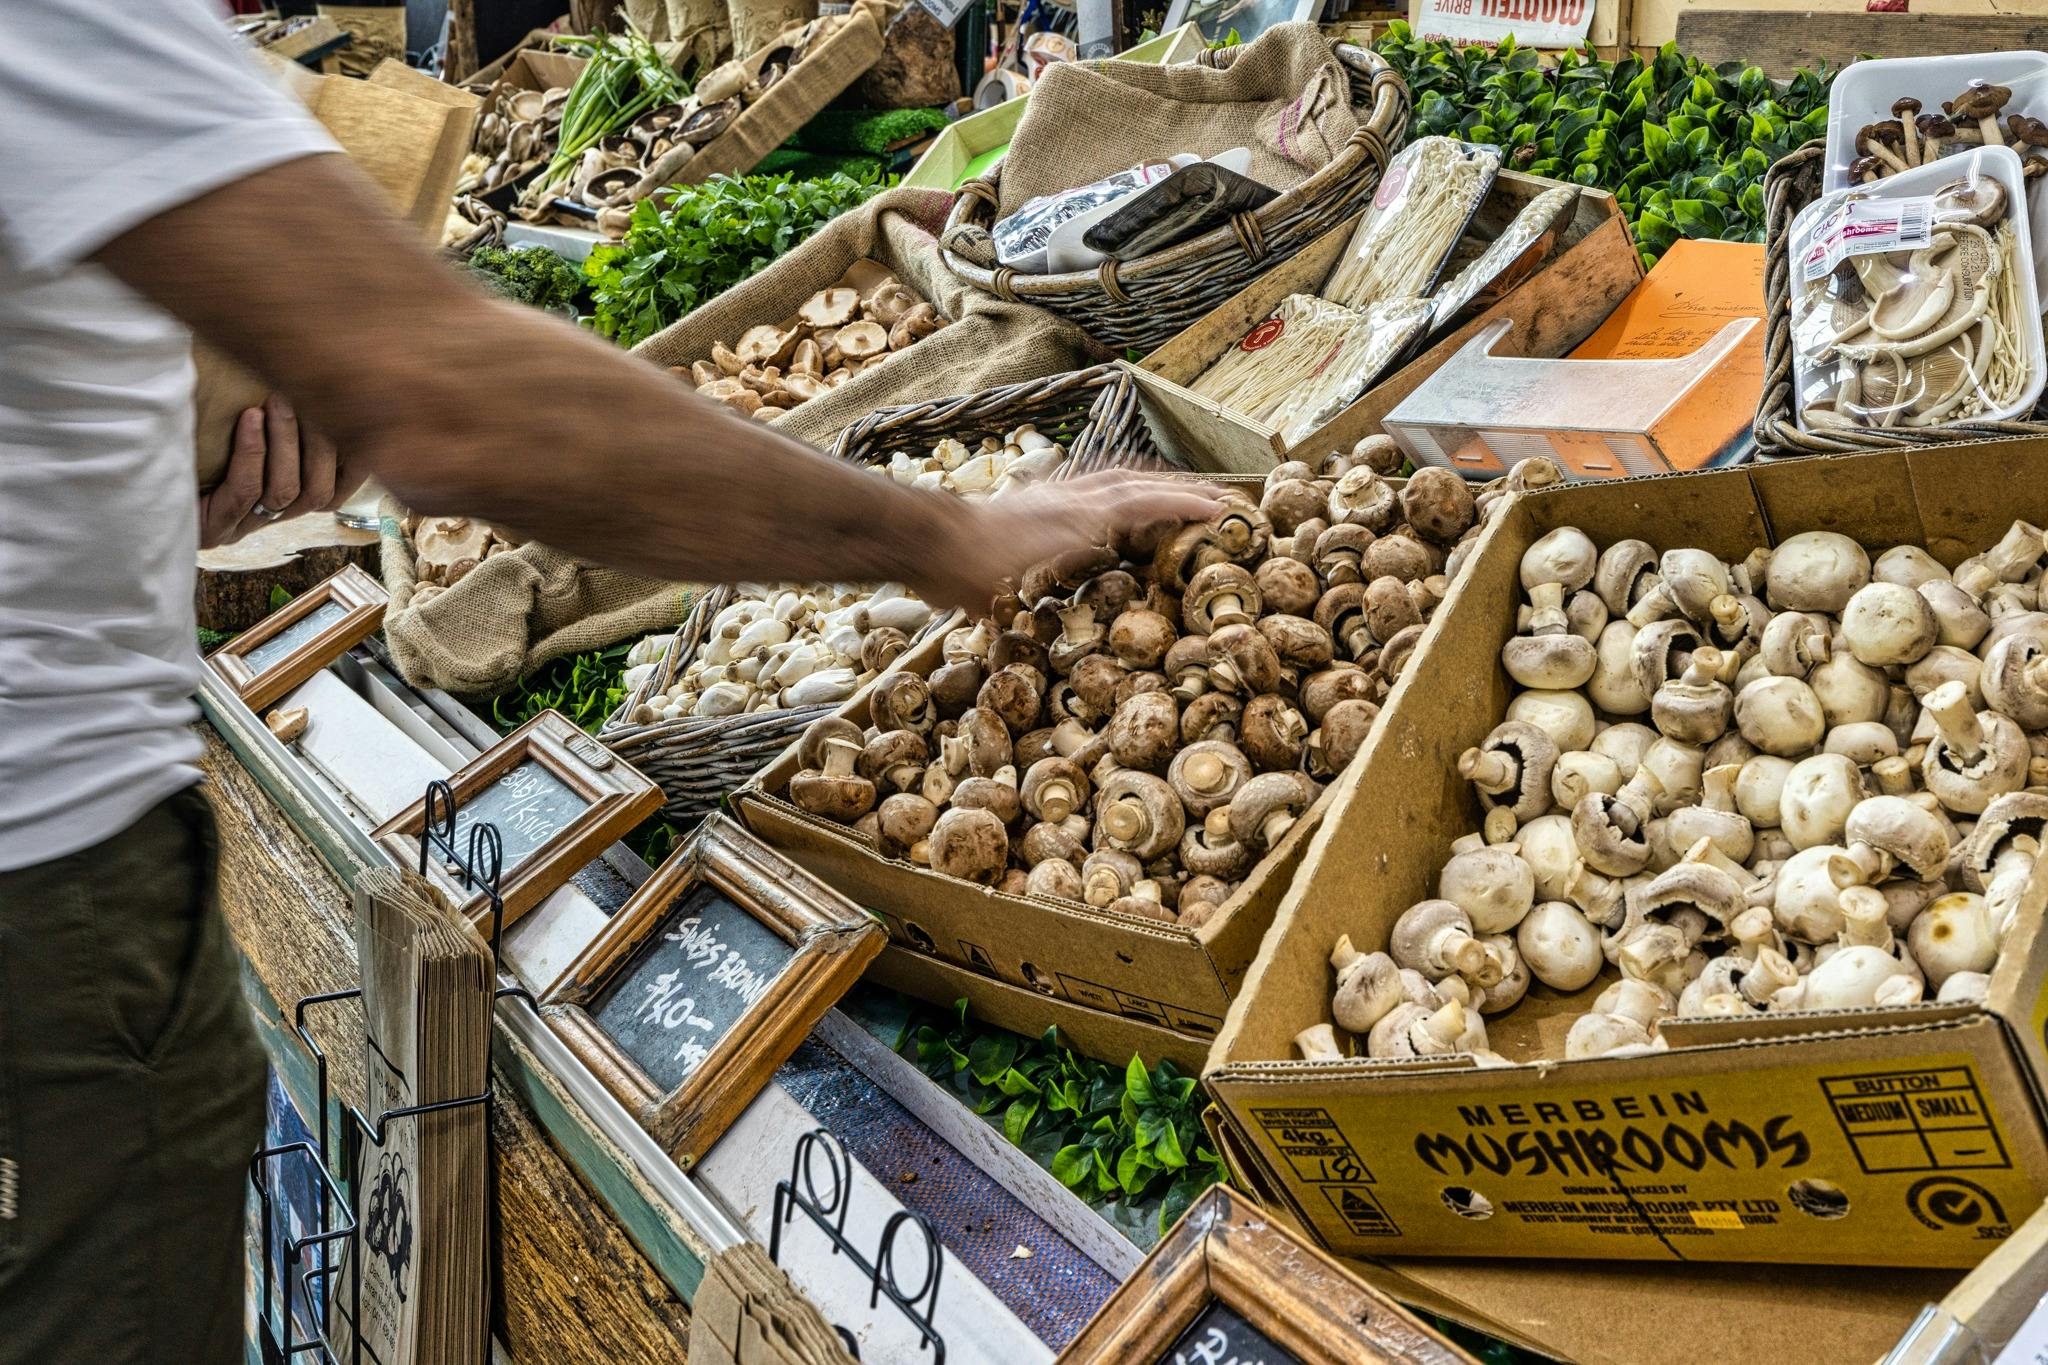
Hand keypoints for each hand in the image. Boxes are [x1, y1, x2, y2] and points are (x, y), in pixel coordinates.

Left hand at [199, 395, 358, 547]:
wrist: (103, 474)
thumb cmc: (187, 439)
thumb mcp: (235, 429)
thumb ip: (276, 424)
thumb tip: (323, 387)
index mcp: (278, 504)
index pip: (333, 492)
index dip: (351, 460)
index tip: (350, 417)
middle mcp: (263, 521)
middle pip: (318, 493)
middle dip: (321, 443)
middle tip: (309, 397)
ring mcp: (237, 529)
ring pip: (285, 491)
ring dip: (286, 440)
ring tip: (277, 400)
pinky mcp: (210, 528)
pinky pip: (245, 490)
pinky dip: (253, 451)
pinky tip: (251, 418)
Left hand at [908, 471, 1224, 617]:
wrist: (929, 540)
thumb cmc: (971, 570)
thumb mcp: (1018, 587)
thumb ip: (1070, 573)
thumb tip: (1108, 580)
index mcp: (1078, 520)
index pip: (1146, 504)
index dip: (1185, 505)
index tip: (1222, 509)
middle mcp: (1073, 501)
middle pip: (1139, 486)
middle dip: (1182, 491)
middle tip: (1218, 498)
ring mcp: (1056, 496)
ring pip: (1117, 479)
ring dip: (1155, 483)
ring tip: (1182, 491)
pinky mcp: (1041, 499)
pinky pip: (1093, 483)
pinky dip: (1120, 484)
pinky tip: (1124, 495)